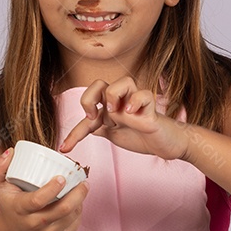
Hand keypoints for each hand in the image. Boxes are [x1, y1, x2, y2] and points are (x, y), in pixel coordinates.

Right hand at [0, 146, 88, 230]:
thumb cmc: (9, 204)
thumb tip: (11, 152)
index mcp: (20, 209)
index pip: (38, 200)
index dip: (52, 189)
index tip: (62, 177)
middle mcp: (34, 224)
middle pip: (62, 209)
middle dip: (77, 194)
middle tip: (83, 181)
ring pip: (71, 217)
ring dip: (80, 201)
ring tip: (82, 187)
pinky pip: (74, 225)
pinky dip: (79, 211)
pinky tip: (78, 202)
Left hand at [58, 76, 188, 160]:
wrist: (166, 143)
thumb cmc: (142, 135)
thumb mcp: (114, 135)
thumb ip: (100, 128)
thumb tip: (85, 128)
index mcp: (111, 107)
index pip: (88, 111)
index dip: (74, 132)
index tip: (65, 149)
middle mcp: (122, 102)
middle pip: (100, 83)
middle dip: (89, 97)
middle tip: (93, 116)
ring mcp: (137, 104)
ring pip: (124, 81)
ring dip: (114, 95)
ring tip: (116, 112)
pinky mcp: (151, 110)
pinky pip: (144, 95)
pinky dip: (136, 101)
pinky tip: (132, 113)